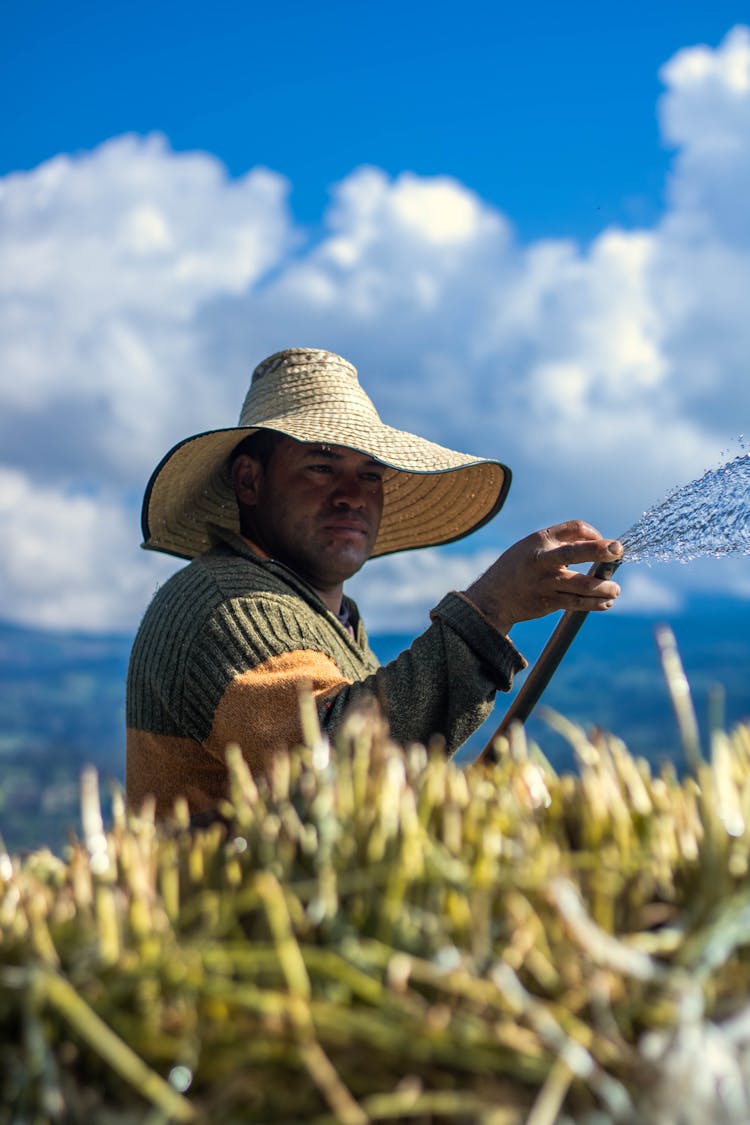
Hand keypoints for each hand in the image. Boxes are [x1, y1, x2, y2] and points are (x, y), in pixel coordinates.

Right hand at [465, 520, 622, 635]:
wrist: (493, 597)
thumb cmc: (519, 566)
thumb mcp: (533, 545)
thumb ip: (562, 541)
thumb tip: (598, 540)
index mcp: (540, 539)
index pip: (575, 528)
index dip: (595, 534)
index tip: (606, 544)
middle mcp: (542, 560)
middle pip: (575, 552)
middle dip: (599, 551)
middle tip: (618, 551)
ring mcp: (546, 582)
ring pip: (582, 585)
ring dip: (603, 587)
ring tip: (615, 590)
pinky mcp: (548, 602)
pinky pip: (577, 603)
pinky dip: (594, 603)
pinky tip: (605, 603)